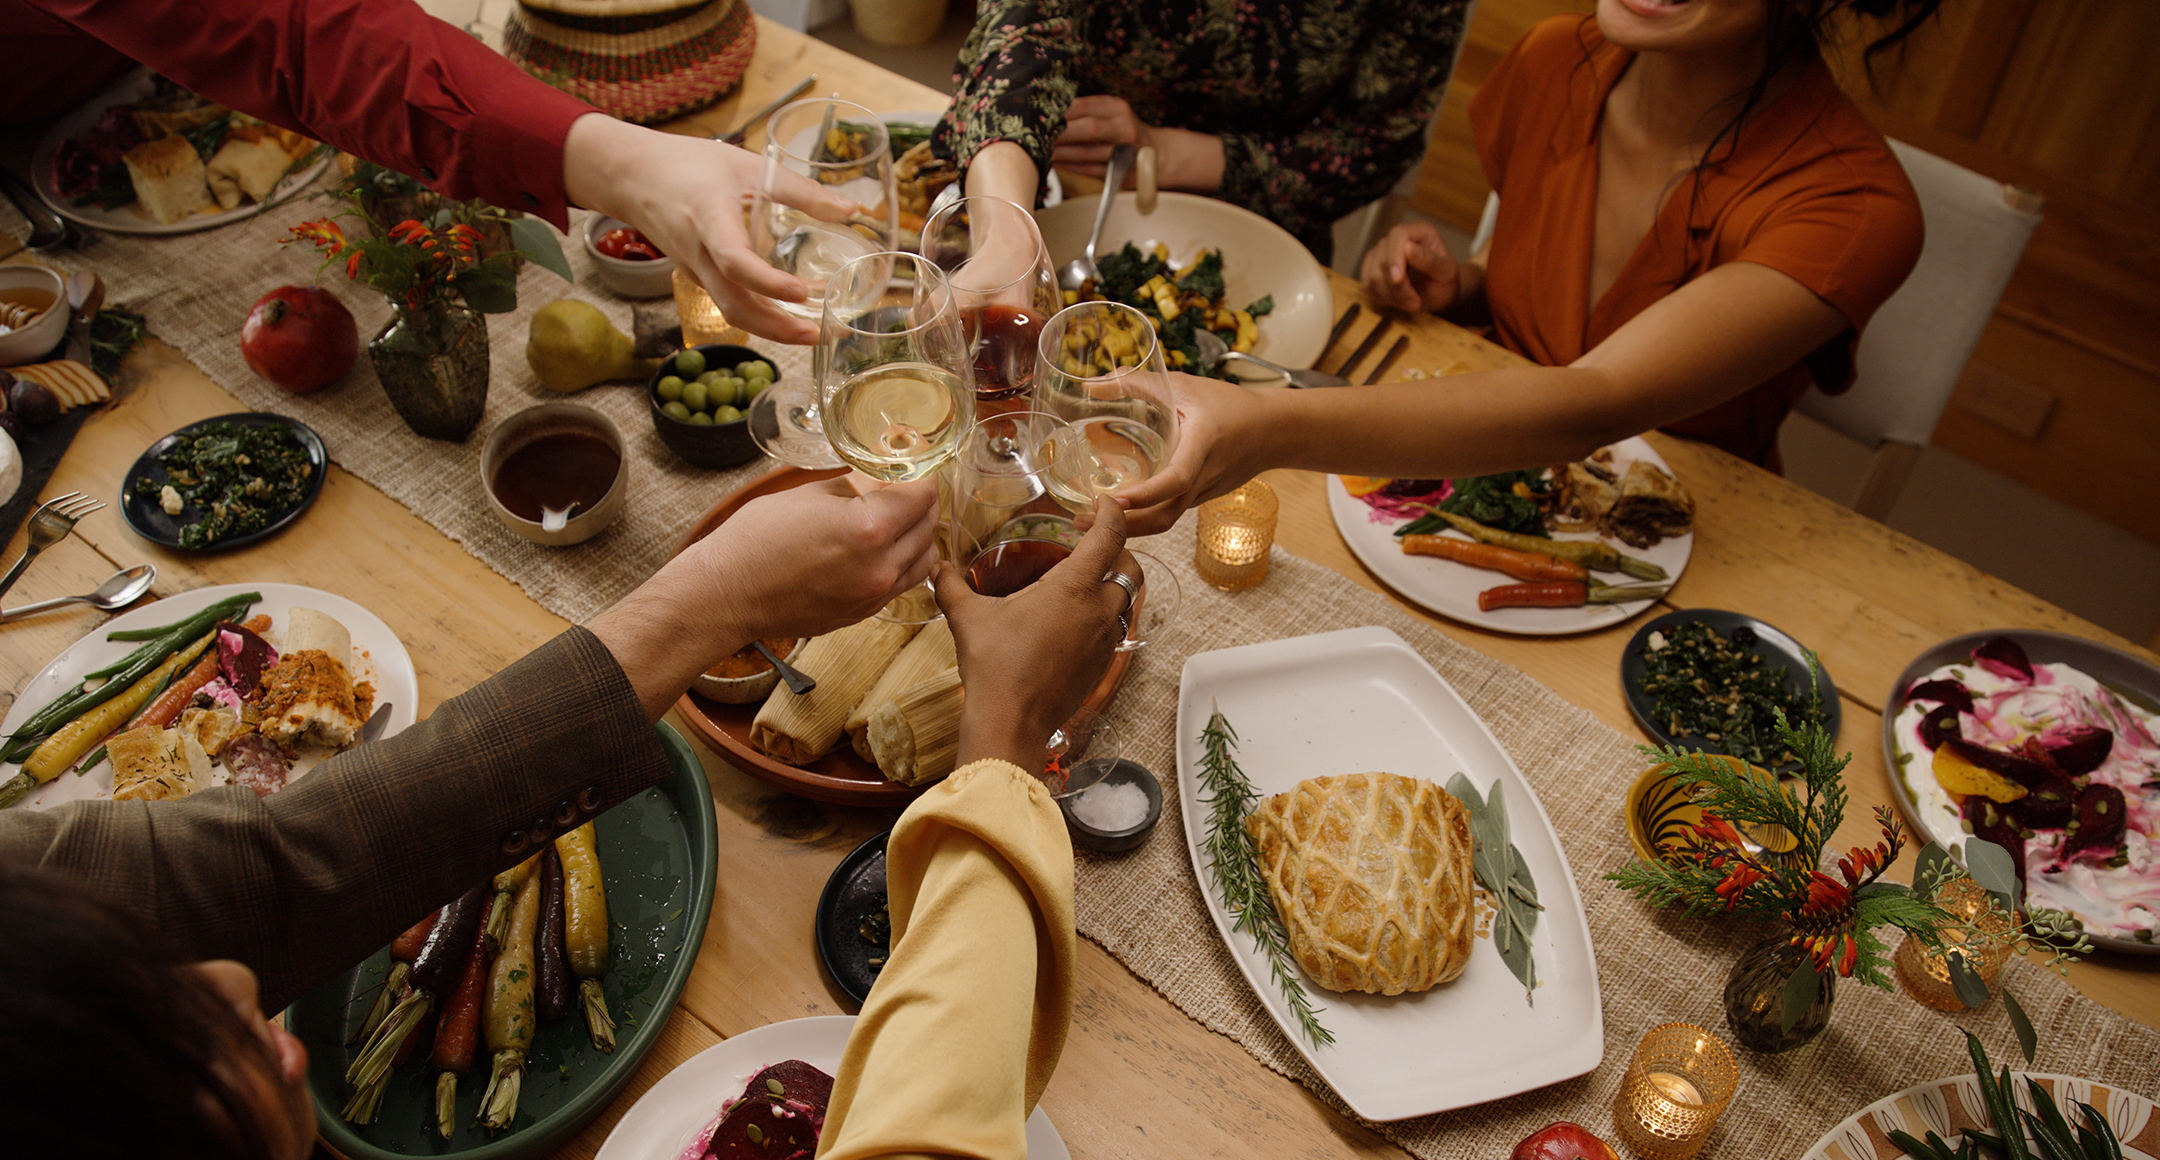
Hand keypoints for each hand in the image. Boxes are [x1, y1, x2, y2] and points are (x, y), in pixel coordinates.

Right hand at [562, 114, 856, 345]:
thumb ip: (799, 190)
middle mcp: (700, 255)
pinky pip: (729, 304)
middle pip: (737, 307)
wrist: (631, 177)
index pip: (736, 261)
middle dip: (781, 328)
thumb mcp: (747, 166)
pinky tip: (789, 315)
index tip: (802, 293)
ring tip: (816, 333)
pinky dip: (760, 316)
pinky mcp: (699, 277)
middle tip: (824, 334)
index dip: (769, 282)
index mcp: (709, 220)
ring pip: (733, 313)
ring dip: (774, 330)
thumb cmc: (688, 165)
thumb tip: (851, 210)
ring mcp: (697, 272)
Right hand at [591, 475, 940, 716]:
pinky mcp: (864, 613)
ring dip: (918, 534)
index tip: (914, 464)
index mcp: (870, 529)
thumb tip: (884, 473)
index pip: (922, 494)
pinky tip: (880, 547)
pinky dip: (903, 561)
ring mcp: (875, 595)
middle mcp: (881, 567)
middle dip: (921, 501)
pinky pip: (903, 582)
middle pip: (929, 525)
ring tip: (895, 518)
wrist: (726, 595)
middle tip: (905, 484)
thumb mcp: (809, 494)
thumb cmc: (756, 539)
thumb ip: (857, 484)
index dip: (920, 474)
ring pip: (924, 558)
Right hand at [940, 498, 1131, 769]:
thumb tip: (934, 566)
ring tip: (1082, 582)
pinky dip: (1103, 616)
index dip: (1112, 513)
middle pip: (1130, 568)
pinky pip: (1114, 630)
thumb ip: (951, 585)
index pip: (1110, 536)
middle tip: (1091, 544)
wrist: (1011, 722)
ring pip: (1125, 601)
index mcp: (1074, 588)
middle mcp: (1098, 610)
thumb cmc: (994, 666)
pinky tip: (1073, 621)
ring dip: (1112, 585)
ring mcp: (1105, 640)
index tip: (1104, 502)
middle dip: (1118, 550)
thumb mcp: (968, 618)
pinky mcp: (1102, 666)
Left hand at [1052, 96, 1222, 191]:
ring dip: (1062, 154)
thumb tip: (1048, 116)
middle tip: (1037, 137)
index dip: (1059, 112)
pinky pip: (1092, 170)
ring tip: (1042, 152)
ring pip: (1088, 153)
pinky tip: (1057, 164)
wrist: (1158, 155)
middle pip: (1088, 128)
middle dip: (1060, 134)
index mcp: (1117, 107)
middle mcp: (1124, 127)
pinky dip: (1072, 167)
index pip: (1083, 106)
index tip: (1038, 116)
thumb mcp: (1111, 114)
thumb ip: (1086, 113)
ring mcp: (1126, 151)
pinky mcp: (1123, 172)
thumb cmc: (1125, 133)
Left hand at [1106, 372, 1272, 535]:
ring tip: (1091, 522)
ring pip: (1165, 521)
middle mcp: (1203, 477)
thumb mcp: (1184, 386)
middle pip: (1163, 516)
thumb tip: (1092, 385)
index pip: (1175, 480)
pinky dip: (1143, 518)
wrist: (1273, 431)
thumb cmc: (1229, 405)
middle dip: (1123, 526)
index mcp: (1202, 446)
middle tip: (1082, 521)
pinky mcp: (1200, 499)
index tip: (1113, 500)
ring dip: (1129, 527)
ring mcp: (1202, 494)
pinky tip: (1119, 512)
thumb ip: (1138, 384)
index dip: (1145, 494)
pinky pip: (1170, 514)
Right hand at [1359, 222, 1459, 314]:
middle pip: (1383, 259)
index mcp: (1419, 231)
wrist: (1438, 294)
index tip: (1398, 279)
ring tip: (1410, 304)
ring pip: (1373, 276)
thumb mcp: (1445, 272)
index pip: (1398, 236)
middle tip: (1415, 303)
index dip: (1395, 257)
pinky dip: (1382, 298)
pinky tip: (1398, 301)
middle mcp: (1397, 238)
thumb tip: (1408, 247)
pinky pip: (1368, 286)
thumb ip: (1430, 260)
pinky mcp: (1372, 269)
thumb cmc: (1445, 281)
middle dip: (1397, 287)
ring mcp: (1381, 252)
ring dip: (1391, 296)